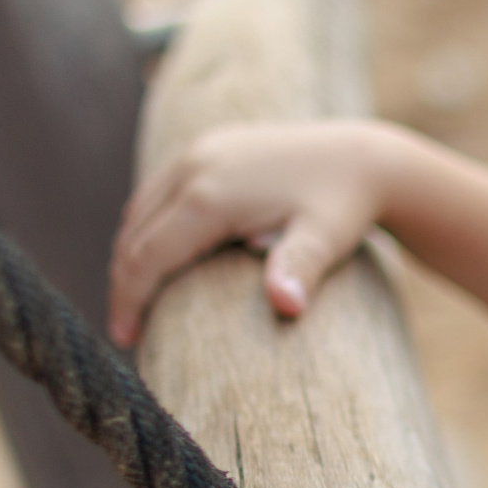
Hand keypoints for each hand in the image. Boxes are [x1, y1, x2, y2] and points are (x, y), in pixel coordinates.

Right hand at [107, 118, 403, 344]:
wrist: (363, 157)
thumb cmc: (344, 206)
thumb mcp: (326, 240)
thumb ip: (299, 269)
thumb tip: (287, 307)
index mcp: (210, 195)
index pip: (147, 255)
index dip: (129, 300)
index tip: (125, 341)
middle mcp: (194, 166)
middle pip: (133, 234)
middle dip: (123, 284)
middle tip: (127, 332)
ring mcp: (197, 151)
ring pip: (139, 210)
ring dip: (130, 255)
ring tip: (136, 302)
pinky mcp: (207, 146)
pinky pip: (158, 192)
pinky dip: (146, 228)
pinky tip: (157, 259)